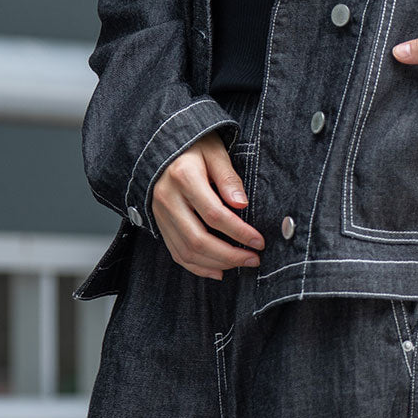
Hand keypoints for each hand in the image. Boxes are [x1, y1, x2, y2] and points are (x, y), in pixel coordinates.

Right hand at [151, 132, 264, 279]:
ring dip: (216, 264)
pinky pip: (176, 252)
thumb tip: (241, 204)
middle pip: (198, 239)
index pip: (214, 214)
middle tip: (253, 259)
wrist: (163, 146)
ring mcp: (160, 214)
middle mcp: (167, 199)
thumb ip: (229, 177)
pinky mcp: (159, 224)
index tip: (259, 241)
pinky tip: (218, 270)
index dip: (239, 232)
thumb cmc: (195, 147)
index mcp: (183, 177)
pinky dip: (197, 267)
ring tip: (240, 264)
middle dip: (229, 255)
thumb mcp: (216, 152)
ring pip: (186, 251)